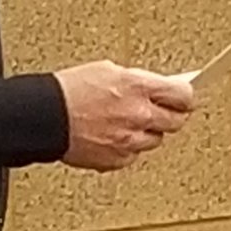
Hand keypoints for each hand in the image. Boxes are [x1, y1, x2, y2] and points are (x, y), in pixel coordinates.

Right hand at [54, 61, 194, 171]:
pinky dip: (128, 147)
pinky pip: (134, 155)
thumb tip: (156, 87)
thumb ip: (138, 81)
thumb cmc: (69, 91)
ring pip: (155, 140)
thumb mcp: (108, 71)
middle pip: (176, 122)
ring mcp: (129, 140)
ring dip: (147, 132)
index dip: (186, 97)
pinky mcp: (117, 159)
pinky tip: (114, 136)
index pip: (183, 96)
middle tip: (162, 111)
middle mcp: (138, 115)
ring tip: (127, 122)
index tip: (185, 98)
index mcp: (137, 87)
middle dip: (170, 115)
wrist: (44, 117)